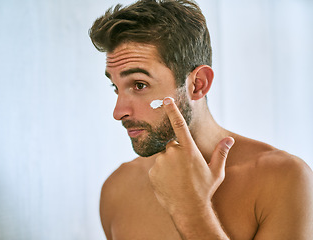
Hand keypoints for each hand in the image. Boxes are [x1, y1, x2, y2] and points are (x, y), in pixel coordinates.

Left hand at [148, 97, 233, 214]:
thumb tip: (229, 139)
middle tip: (185, 169)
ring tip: (178, 178)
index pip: (178, 124)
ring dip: (169, 163)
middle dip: (177, 152)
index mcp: (189, 150)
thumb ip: (221, 153)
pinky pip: (157, 167)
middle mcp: (173, 153)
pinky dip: (161, 172)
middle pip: (172, 145)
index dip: (171, 110)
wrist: (188, 210)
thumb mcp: (216, 171)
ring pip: (164, 157)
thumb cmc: (204, 190)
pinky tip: (170, 183)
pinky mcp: (152, 172)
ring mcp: (161, 162)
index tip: (165, 100)